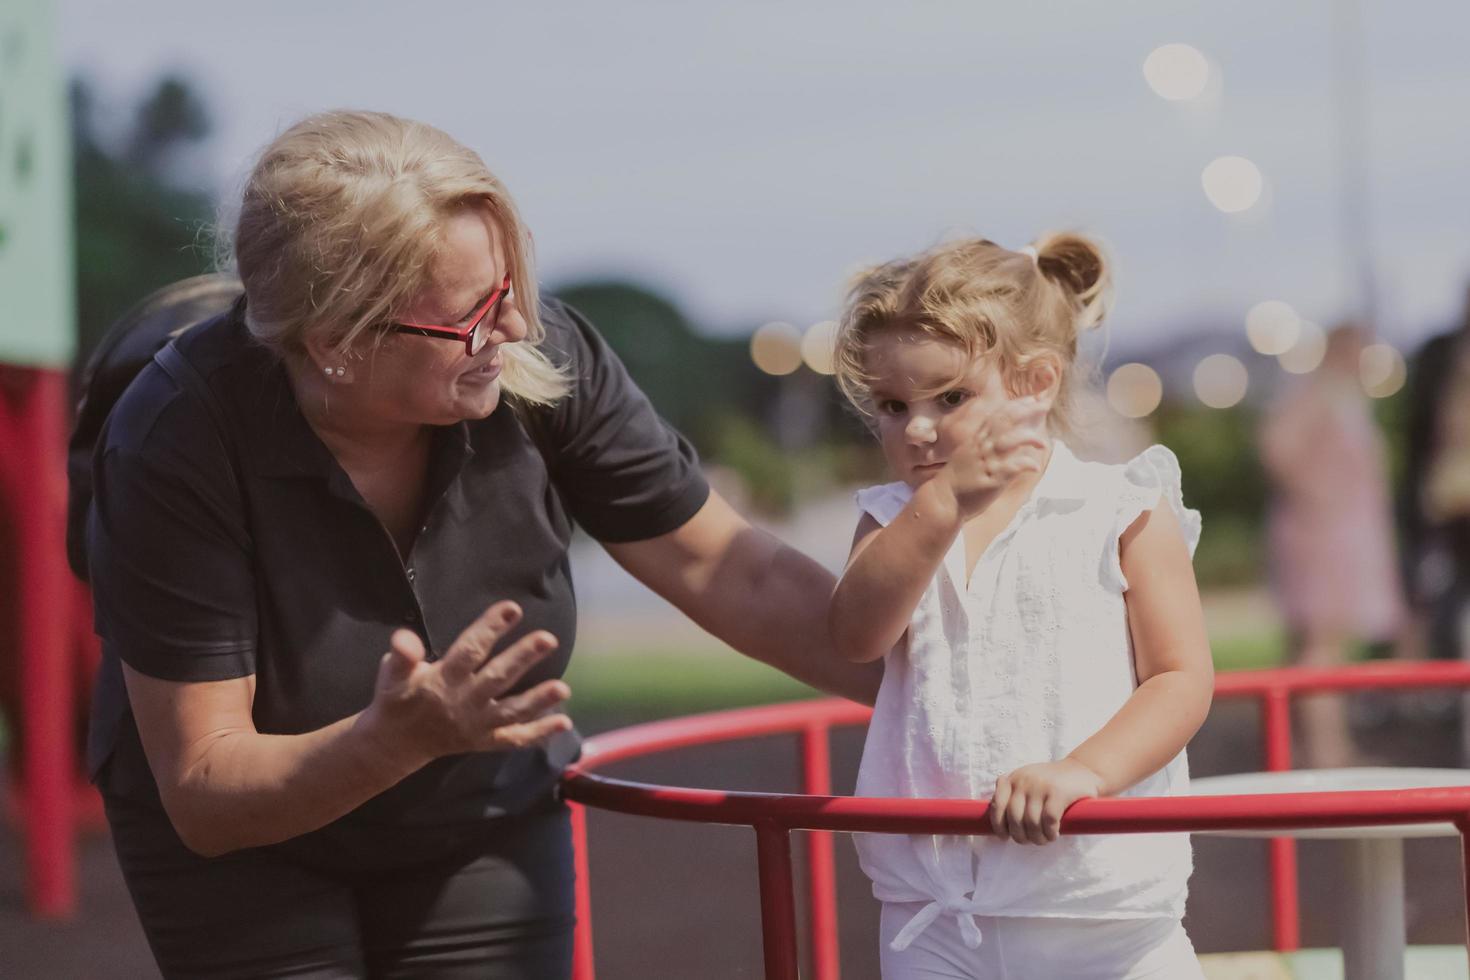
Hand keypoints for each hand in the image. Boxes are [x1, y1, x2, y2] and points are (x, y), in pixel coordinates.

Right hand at [362, 600, 570, 769]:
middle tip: (549, 639)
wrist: (394, 743)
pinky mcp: (485, 740)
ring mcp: (477, 724)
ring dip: (538, 701)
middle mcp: (464, 702)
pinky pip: (514, 739)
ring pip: (512, 711)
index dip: (491, 628)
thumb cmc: (396, 697)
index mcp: (443, 680)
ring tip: (563, 689)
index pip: (470, 650)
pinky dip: (538, 733)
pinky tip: (564, 723)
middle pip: (498, 678)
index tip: (513, 608)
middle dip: (523, 658)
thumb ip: (402, 654)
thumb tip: (405, 639)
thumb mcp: (391, 674)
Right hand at [938, 397, 1047, 518]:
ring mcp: (986, 462)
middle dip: (1026, 411)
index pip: (998, 415)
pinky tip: (1035, 466)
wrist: (943, 500)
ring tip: (1043, 444)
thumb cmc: (958, 479)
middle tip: (1044, 405)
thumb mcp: (969, 453)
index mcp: (977, 439)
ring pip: (1009, 441)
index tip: (1032, 399)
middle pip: (1005, 422)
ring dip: (1029, 439)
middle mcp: (981, 447)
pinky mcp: (991, 480)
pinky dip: (1025, 464)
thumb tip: (1004, 435)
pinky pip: (1011, 467)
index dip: (1016, 405)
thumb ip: (985, 443)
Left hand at [988, 757, 1102, 844]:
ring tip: (1044, 839)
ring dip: (1037, 837)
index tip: (1004, 837)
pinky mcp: (1058, 793)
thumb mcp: (1028, 783)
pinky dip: (1050, 833)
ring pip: (1031, 823)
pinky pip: (1048, 821)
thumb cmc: (1053, 783)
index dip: (998, 825)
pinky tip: (1054, 834)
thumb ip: (1014, 797)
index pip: (997, 805)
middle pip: (1014, 818)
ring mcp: (1040, 786)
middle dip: (1021, 836)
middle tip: (1031, 840)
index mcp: (1013, 778)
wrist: (1083, 769)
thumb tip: (1002, 827)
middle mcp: (1023, 780)